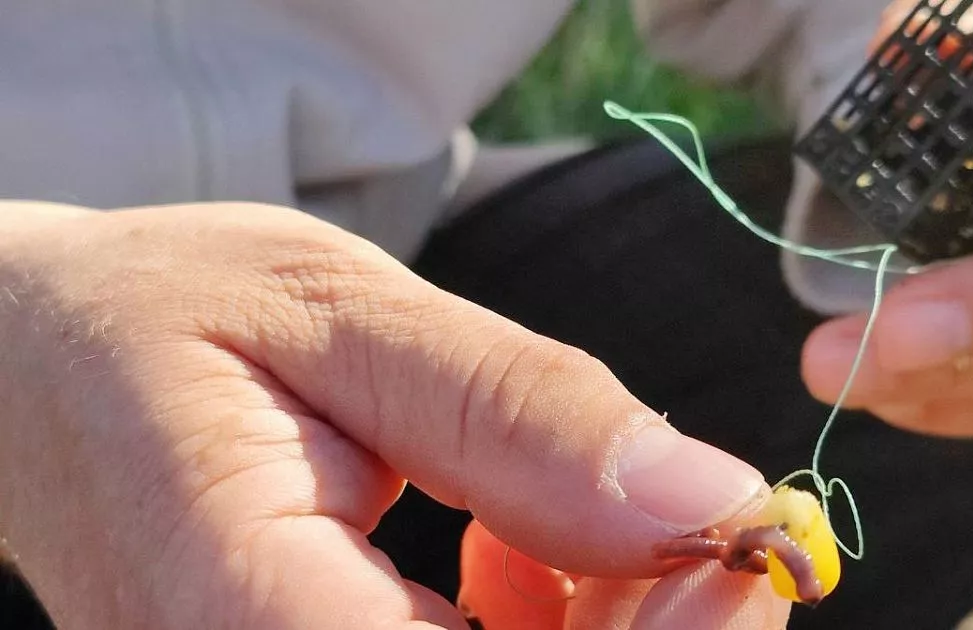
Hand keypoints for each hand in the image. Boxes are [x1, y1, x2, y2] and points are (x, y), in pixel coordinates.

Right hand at [0, 201, 785, 628]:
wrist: (37, 372)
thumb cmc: (160, 319)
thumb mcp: (338, 313)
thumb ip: (516, 410)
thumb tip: (707, 495)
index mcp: (242, 617)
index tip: (740, 544)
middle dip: (651, 628)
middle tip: (683, 510)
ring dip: (606, 623)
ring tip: (551, 501)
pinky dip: (549, 625)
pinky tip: (509, 539)